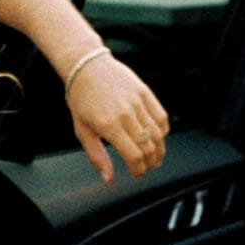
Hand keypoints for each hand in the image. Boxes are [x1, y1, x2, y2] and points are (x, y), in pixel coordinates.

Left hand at [68, 51, 169, 181]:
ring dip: (159, 150)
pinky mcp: (145, 92)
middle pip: (148, 147)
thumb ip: (96, 156)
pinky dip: (163, 131)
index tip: (137, 174)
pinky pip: (161, 116)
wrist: (86, 66)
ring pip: (158, 134)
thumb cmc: (82, 98)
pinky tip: (158, 137)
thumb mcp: (82, 131)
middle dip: (150, 163)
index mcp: (109, 125)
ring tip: (156, 157)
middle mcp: (125, 114)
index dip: (139, 170)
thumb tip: (108, 178)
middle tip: (147, 168)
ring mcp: (137, 102)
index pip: (134, 156)